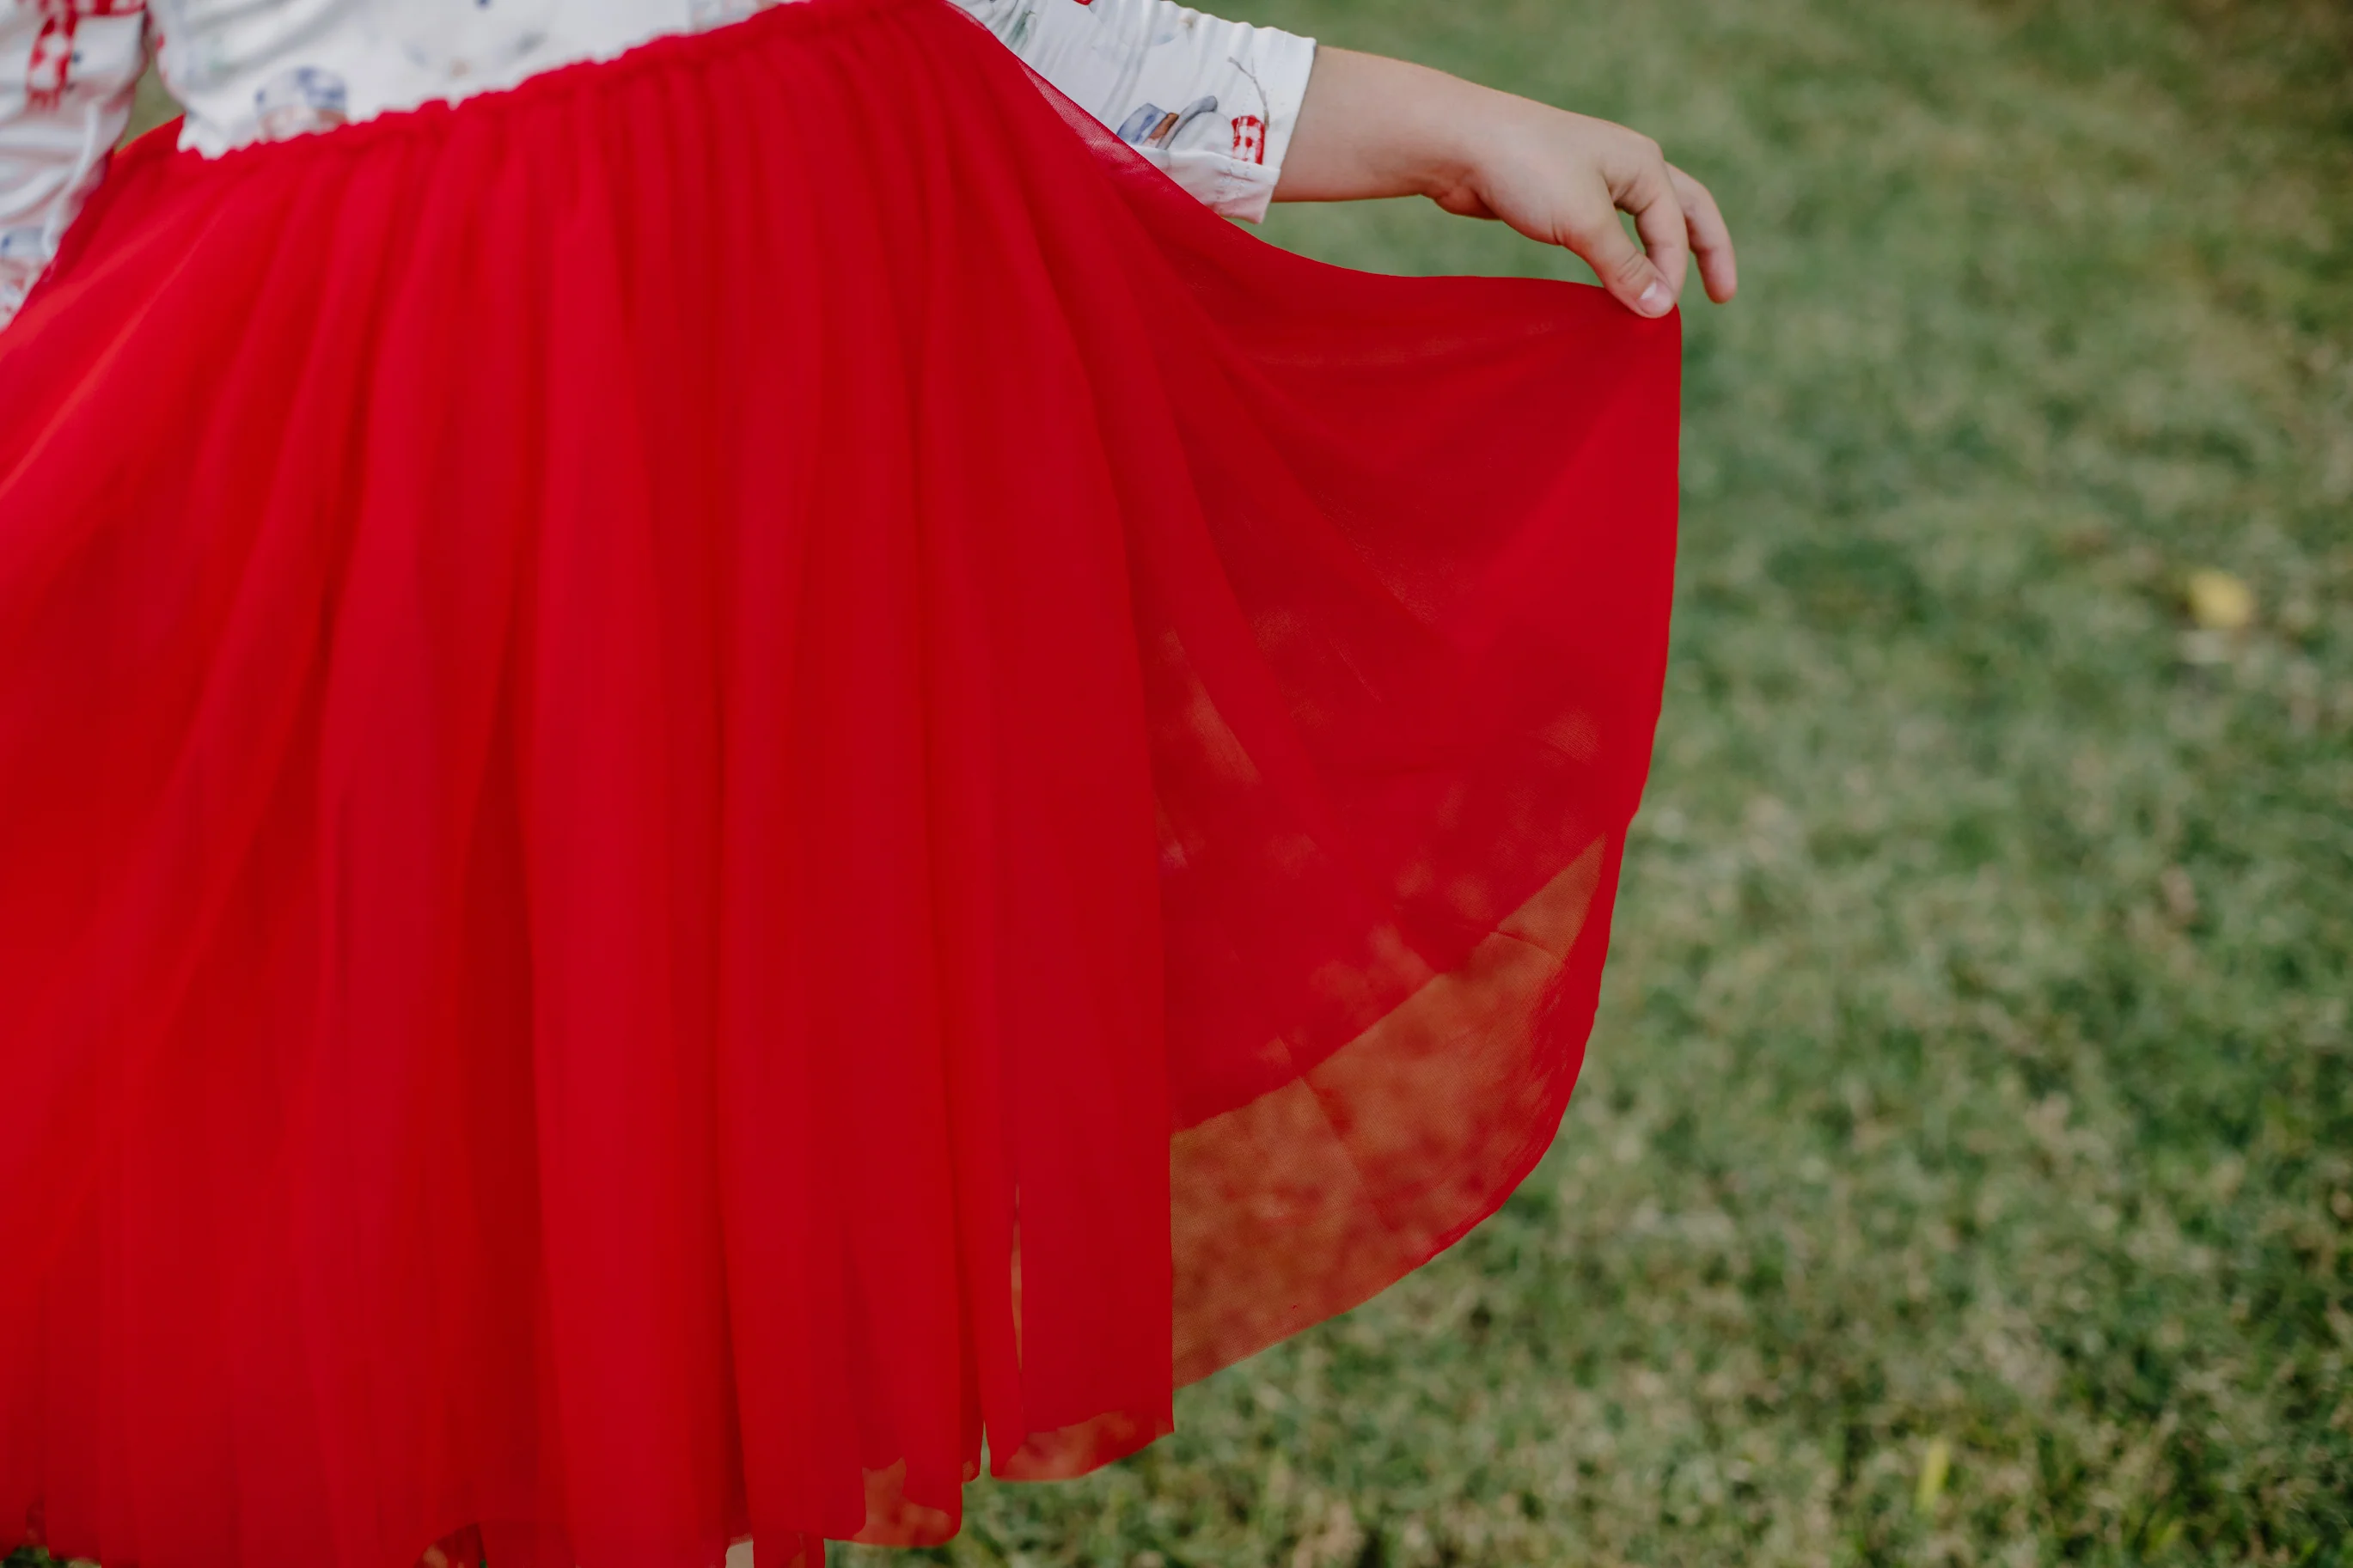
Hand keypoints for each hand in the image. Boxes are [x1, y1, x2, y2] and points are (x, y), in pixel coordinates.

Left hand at [1277, 48, 1736, 317]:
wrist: (1459, 145)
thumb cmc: (1526, 170)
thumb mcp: (1584, 222)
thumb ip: (1624, 267)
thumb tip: (1661, 309)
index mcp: (1643, 164)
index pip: (1676, 228)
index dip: (1674, 274)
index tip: (1657, 317)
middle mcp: (1626, 166)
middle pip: (1683, 213)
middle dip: (1706, 252)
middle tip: (1723, 295)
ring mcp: (1593, 179)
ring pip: (1641, 223)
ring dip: (1656, 257)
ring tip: (1661, 296)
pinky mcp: (1561, 197)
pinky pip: (1604, 232)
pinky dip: (1615, 259)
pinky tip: (1608, 283)